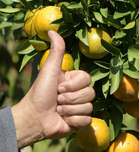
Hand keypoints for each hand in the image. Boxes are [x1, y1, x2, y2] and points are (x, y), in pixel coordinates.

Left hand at [12, 31, 94, 148]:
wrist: (34, 118)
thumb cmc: (40, 92)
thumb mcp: (49, 70)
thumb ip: (56, 51)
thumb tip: (52, 30)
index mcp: (74, 80)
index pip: (88, 79)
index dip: (74, 85)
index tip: (59, 87)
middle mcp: (79, 92)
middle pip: (90, 93)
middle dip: (71, 98)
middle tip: (57, 100)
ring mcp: (80, 107)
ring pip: (89, 107)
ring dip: (70, 110)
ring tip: (59, 110)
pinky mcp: (80, 121)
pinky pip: (87, 120)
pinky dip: (73, 121)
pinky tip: (63, 120)